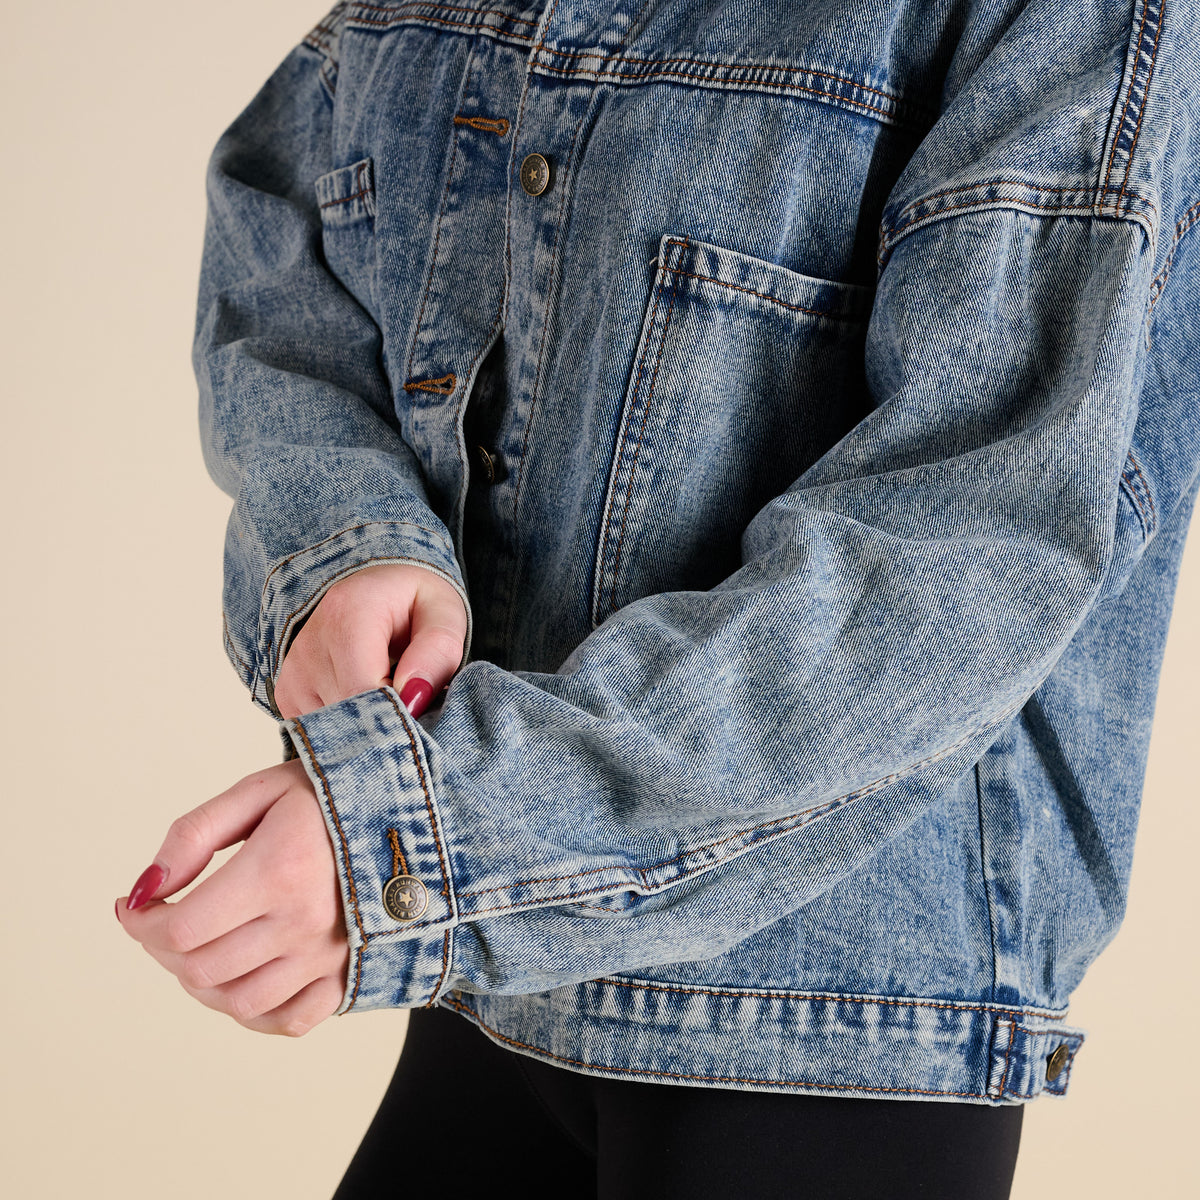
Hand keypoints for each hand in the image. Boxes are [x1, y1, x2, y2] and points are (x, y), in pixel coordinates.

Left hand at [115, 760, 347, 1036]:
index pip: (181, 929)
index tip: (136, 903)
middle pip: (201, 970)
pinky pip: (289, 1020)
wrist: (413, 807)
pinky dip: (254, 1011)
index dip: (142, 922)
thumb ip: (194, 833)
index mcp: (278, 869)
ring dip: (202, 981)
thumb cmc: (330, 793)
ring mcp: (330, 954)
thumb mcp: (260, 789)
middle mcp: (305, 921)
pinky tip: (244, 976)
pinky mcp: (349, 973)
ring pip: (238, 1002)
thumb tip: (146, 887)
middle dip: (163, 948)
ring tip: (202, 945)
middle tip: (165, 918)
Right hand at [274, 563, 467, 718]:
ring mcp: (293, 671)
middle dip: (386, 724)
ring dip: (366, 726)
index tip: (423, 711)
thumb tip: (412, 699)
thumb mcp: (444, 613)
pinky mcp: (286, 693)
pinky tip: (363, 701)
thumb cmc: (413, 602)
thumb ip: (438, 651)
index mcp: (347, 615)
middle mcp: (309, 644)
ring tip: (388, 694)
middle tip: (413, 704)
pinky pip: (318, 730)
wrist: (376, 588)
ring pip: (333, 730)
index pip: (364, 692)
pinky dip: (345, 727)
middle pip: (348, 716)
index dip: (399, 714)